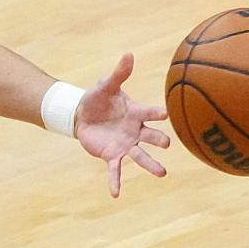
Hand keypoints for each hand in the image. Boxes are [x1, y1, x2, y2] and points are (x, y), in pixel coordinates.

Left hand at [74, 53, 170, 197]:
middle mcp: (135, 131)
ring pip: (141, 156)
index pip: (150, 113)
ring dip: (151, 165)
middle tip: (167, 145)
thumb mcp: (105, 85)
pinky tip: (115, 194)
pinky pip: (115, 170)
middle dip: (159, 140)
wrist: (81, 114)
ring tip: (162, 174)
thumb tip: (128, 53)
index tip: (165, 115)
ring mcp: (125, 145)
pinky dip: (115, 182)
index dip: (157, 114)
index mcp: (136, 113)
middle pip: (151, 137)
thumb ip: (118, 73)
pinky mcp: (112, 155)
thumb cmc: (97, 98)